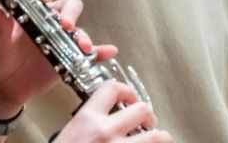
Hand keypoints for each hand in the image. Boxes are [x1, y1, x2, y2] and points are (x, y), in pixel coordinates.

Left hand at [0, 0, 116, 118]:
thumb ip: (0, 20)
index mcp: (32, 9)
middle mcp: (50, 20)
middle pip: (70, 6)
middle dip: (71, 13)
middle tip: (65, 25)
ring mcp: (61, 38)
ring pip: (79, 30)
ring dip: (84, 36)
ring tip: (82, 46)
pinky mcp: (68, 57)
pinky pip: (89, 53)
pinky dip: (101, 52)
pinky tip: (108, 52)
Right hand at [56, 80, 170, 142]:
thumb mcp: (68, 138)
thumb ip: (89, 126)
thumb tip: (111, 122)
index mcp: (86, 121)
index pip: (111, 89)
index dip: (125, 90)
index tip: (130, 97)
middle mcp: (104, 132)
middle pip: (141, 109)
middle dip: (148, 115)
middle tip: (147, 122)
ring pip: (156, 136)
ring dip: (159, 137)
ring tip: (156, 139)